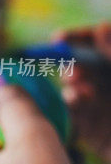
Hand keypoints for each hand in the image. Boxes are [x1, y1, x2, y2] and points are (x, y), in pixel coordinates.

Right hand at [56, 24, 110, 163]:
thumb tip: (100, 28)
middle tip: (72, 73)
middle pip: (82, 67)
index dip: (77, 38)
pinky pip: (74, 119)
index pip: (98, 43)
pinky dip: (70, 110)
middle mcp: (110, 86)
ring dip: (71, 88)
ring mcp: (102, 110)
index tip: (57, 40)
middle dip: (71, 66)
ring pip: (74, 93)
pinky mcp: (94, 135)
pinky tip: (77, 104)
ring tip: (77, 92)